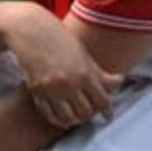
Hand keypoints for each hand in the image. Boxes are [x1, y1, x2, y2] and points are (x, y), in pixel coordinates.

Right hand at [0, 2, 122, 128]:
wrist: (31, 31)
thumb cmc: (60, 39)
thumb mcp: (83, 54)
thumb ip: (99, 72)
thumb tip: (120, 81)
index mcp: (84, 73)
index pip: (102, 101)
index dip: (108, 111)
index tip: (108, 115)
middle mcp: (68, 84)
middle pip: (86, 112)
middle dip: (90, 114)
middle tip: (90, 112)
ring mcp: (51, 89)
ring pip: (68, 118)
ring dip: (74, 120)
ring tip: (76, 117)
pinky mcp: (36, 91)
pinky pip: (49, 114)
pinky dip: (57, 120)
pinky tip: (62, 118)